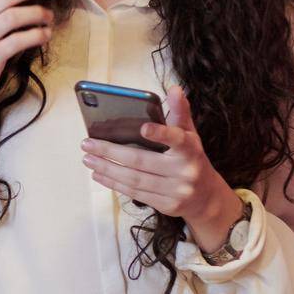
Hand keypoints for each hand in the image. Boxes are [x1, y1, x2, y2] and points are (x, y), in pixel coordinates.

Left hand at [81, 86, 243, 252]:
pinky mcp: (166, 205)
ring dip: (107, 168)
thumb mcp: (190, 135)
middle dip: (110, 152)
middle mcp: (185, 171)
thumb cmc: (191, 158)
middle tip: (87, 143)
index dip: (160, 134)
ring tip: (87, 159)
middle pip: (141, 161)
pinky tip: (99, 174)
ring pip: (134, 179)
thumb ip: (179, 112)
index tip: (143, 128)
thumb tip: (174, 88)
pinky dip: (114, 183)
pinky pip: (135, 193)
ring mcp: (176, 190)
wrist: (206, 197)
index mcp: (191, 150)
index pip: (177, 139)